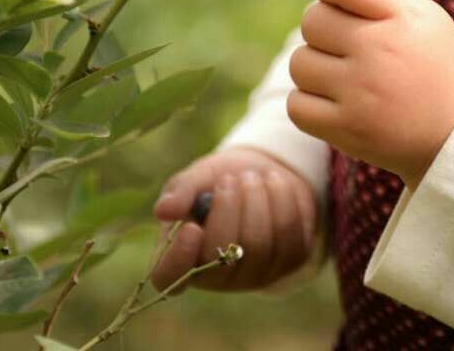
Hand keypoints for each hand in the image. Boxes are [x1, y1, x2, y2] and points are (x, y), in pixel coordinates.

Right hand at [149, 147, 319, 294]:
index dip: (178, 260)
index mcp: (181, 256)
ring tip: (252, 177)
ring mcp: (253, 275)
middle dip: (228, 211)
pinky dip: (283, 203)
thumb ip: (180, 192)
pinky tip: (275, 183)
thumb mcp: (196, 178)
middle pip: (220, 260)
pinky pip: (290, 239)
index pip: (168, 279)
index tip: (191, 228)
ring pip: (259, 248)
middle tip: (230, 179)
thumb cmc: (217, 181)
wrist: (260, 174)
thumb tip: (163, 211)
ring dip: (257, 202)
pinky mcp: (287, 264)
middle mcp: (215, 276)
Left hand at [287, 0, 453, 189]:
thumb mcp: (425, 15)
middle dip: (324, 31)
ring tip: (346, 79)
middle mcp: (381, 51)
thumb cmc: (432, 66)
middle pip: (311, 21)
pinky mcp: (347, 130)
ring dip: (315, 70)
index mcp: (404, 17)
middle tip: (350, 48)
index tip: (342, 5)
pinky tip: (337, 104)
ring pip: (299, 64)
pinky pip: (296, 105)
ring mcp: (362, 93)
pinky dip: (310, 105)